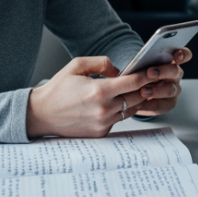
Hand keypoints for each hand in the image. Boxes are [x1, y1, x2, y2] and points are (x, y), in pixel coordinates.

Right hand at [26, 48, 189, 137]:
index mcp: (99, 91)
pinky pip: (119, 119)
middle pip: (137, 97)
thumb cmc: (57, 89)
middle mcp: (104, 109)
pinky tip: (121, 101)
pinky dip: (123, 110)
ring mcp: (103, 123)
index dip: (147, 75)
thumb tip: (120, 70)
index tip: (156, 69)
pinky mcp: (100, 133)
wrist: (41, 115)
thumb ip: (102, 63)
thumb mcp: (77, 65)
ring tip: (142, 89)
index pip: (133, 82)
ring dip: (137, 100)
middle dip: (147, 87)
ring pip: (131, 110)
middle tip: (156, 79)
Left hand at [133, 47, 190, 118]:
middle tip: (150, 73)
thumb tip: (113, 61)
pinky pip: (164, 105)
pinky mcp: (169, 103)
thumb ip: (130, 62)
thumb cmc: (135, 75)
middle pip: (176, 72)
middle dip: (163, 71)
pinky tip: (140, 104)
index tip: (175, 55)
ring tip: (143, 91)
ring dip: (157, 90)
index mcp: (170, 61)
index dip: (182, 54)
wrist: (133, 94)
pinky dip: (151, 105)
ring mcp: (173, 89)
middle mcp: (174, 74)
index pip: (183, 55)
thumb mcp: (131, 66)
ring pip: (171, 89)